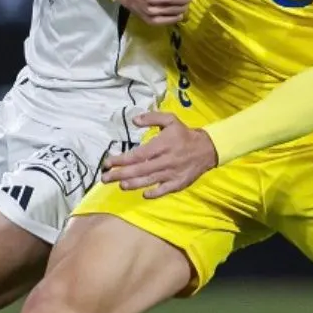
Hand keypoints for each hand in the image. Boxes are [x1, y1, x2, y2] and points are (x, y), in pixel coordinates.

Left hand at [102, 111, 216, 197]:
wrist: (207, 149)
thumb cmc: (184, 134)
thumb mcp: (170, 120)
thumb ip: (152, 118)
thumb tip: (134, 120)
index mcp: (162, 145)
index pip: (138, 154)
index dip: (121, 160)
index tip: (108, 162)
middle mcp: (166, 160)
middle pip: (139, 169)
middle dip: (120, 174)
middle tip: (105, 178)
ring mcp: (172, 173)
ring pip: (149, 181)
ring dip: (133, 184)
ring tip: (120, 185)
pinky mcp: (178, 183)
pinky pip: (164, 190)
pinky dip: (153, 193)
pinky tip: (143, 194)